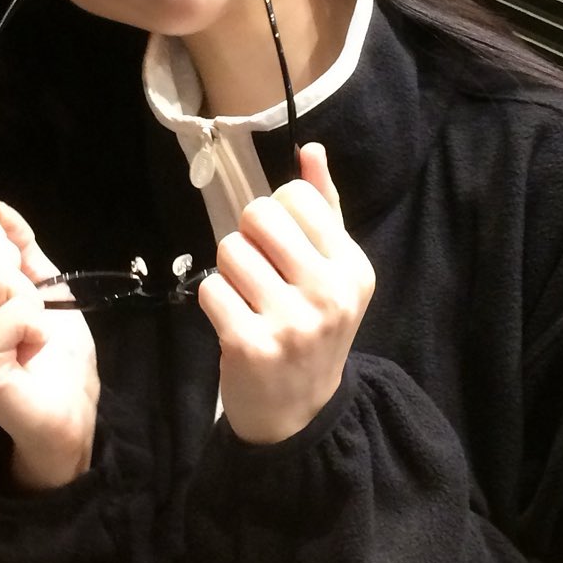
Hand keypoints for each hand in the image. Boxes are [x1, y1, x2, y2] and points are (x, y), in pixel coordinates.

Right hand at [0, 202, 99, 489]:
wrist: (69, 412)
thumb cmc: (52, 352)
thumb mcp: (42, 285)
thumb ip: (20, 246)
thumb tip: (0, 208)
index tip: (15, 277)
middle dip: (14, 270)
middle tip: (24, 312)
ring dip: (31, 304)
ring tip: (28, 337)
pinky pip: (14, 313)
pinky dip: (36, 327)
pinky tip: (30, 352)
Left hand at [197, 144, 374, 444]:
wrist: (299, 413)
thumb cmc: (312, 329)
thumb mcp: (331, 271)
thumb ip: (324, 208)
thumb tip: (310, 149)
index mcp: (352, 268)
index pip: (296, 197)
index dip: (276, 214)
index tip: (282, 246)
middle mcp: (329, 293)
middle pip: (258, 215)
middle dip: (248, 236)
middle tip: (258, 269)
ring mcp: (291, 322)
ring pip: (229, 250)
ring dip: (228, 270)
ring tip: (247, 297)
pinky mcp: (250, 345)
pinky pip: (209, 288)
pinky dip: (213, 299)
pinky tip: (233, 319)